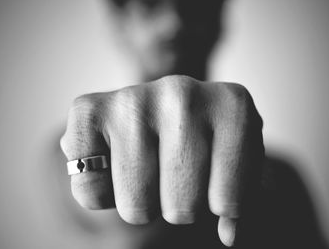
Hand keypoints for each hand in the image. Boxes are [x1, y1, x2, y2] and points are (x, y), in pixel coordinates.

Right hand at [60, 75, 263, 246]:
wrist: (157, 107)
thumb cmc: (202, 139)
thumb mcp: (235, 162)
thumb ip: (240, 199)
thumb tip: (228, 234)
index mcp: (232, 106)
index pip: (229, 203)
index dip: (220, 205)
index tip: (215, 180)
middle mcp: (184, 93)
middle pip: (181, 208)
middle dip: (178, 204)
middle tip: (175, 173)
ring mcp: (134, 98)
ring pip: (136, 207)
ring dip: (141, 200)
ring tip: (146, 167)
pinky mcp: (88, 109)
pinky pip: (90, 192)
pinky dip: (101, 193)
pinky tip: (113, 162)